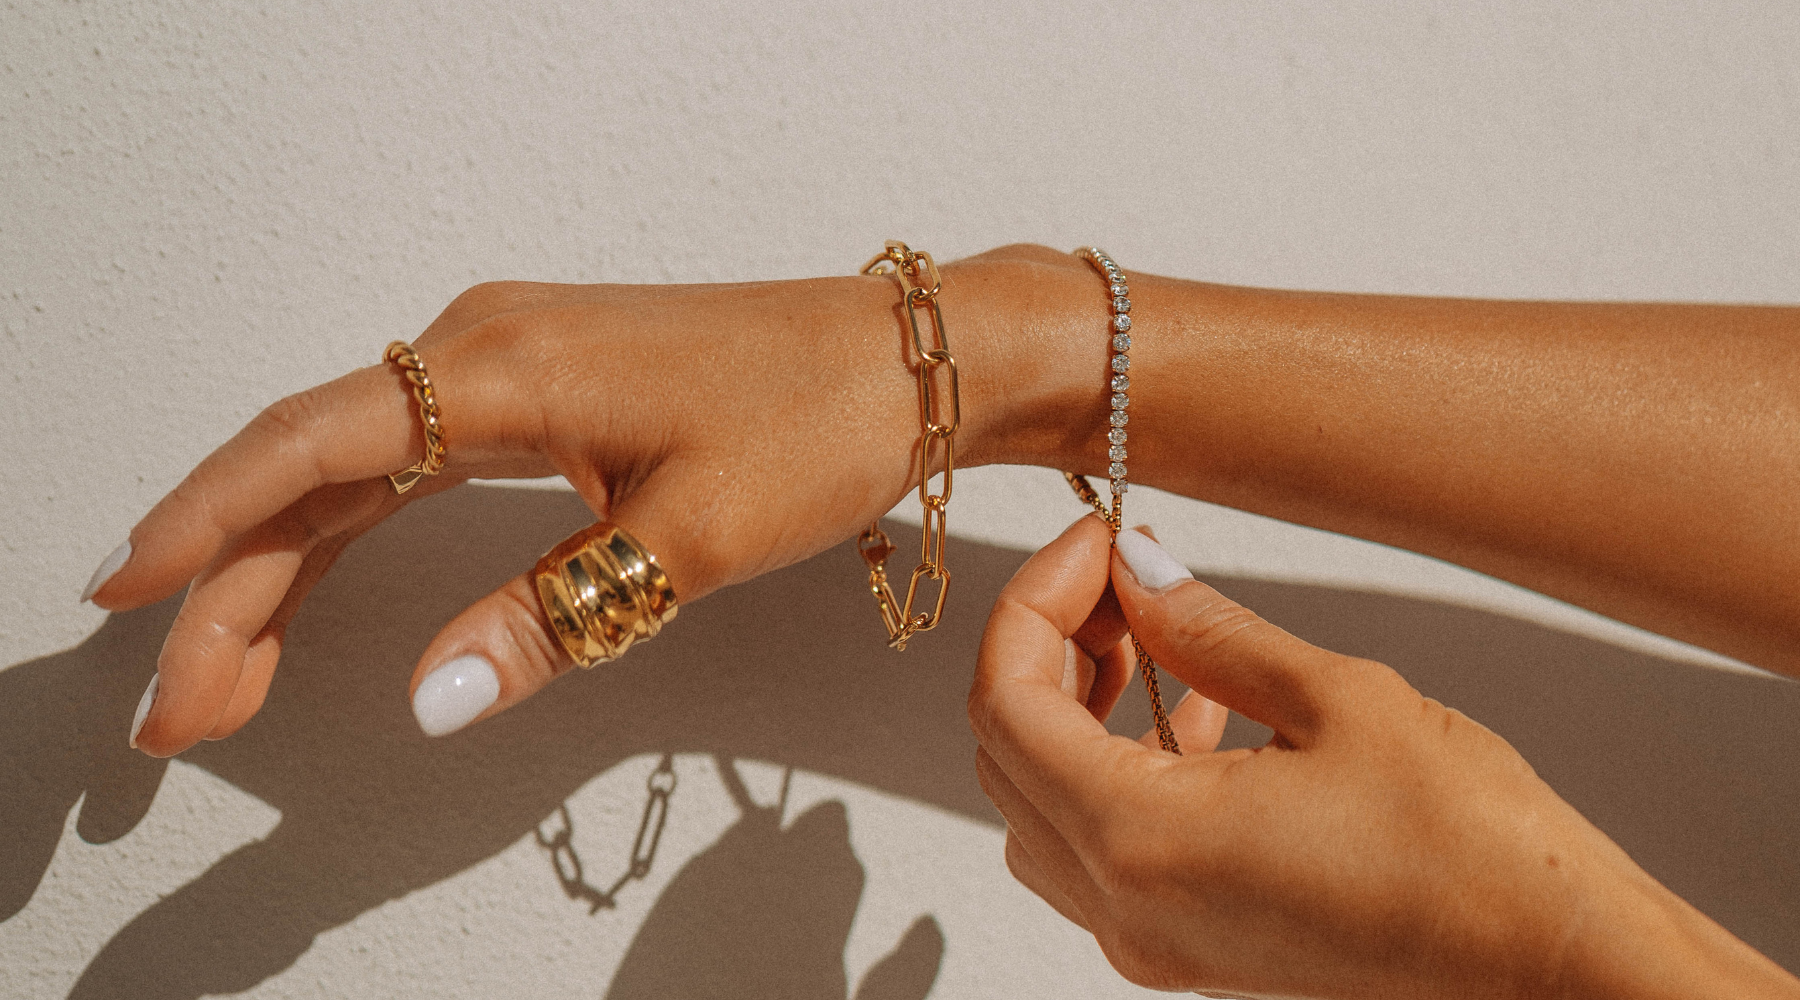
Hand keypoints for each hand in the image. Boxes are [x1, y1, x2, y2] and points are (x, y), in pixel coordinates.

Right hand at [92, 246, 1108, 757]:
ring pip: (351, 466)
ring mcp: (511, 358)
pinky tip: (315, 579)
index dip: (207, 525)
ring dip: (280, 565)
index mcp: (504, 365)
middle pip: (311, 469)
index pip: (310, 449)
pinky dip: (352, 523)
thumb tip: (431, 695)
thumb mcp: (687, 539)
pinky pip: (409, 454)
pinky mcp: (544, 384)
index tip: (130, 599)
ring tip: (227, 676)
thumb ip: (549, 614)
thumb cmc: (819, 422)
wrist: (913, 359)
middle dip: (234, 589)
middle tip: (182, 709)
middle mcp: (486, 344)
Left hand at [968, 515, 1798, 998]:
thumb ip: (1209, 630)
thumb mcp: (1337, 698)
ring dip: (1076, 708)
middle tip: (1116, 578)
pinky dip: (1116, 768)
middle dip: (1046, 647)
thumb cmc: (1473, 850)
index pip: (1005, 703)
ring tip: (1154, 636)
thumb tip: (1137, 576)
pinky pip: (1101, 848)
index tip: (1092, 542)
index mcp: (1142, 844)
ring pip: (1042, 804)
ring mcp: (1152, 938)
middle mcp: (1126, 907)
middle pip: (1007, 754)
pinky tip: (1195, 713)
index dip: (1033, 602)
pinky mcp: (1190, 946)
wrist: (1553, 963)